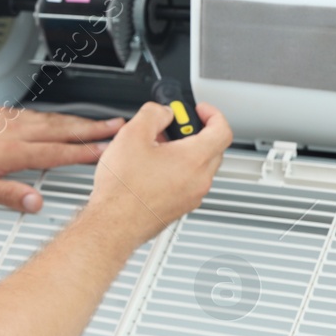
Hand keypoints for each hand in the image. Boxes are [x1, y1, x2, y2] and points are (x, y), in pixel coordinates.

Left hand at [0, 107, 126, 211]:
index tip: (107, 150)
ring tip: (98, 122)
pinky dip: (56, 116)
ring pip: (52, 119)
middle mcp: (14, 132)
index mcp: (13, 151)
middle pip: (62, 129)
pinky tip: (61, 118)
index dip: (85, 151)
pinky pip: (37, 114)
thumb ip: (8, 195)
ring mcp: (9, 121)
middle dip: (92, 128)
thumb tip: (35, 203)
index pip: (58, 152)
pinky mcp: (1, 116)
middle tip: (117, 125)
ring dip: (77, 120)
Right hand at [84, 100, 232, 248]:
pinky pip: (188, 182)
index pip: (222, 131)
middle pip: (213, 148)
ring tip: (157, 148)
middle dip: (195, 132)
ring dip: (184, 152)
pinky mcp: (180, 208)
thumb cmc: (124, 189)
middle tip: (173, 127)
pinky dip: (178, 170)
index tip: (200, 110)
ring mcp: (191, 197)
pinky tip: (152, 168)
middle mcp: (199, 180)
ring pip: (199, 167)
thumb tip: (163, 112)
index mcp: (194, 160)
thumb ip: (154, 114)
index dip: (213, 114)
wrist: (113, 224)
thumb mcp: (132, 135)